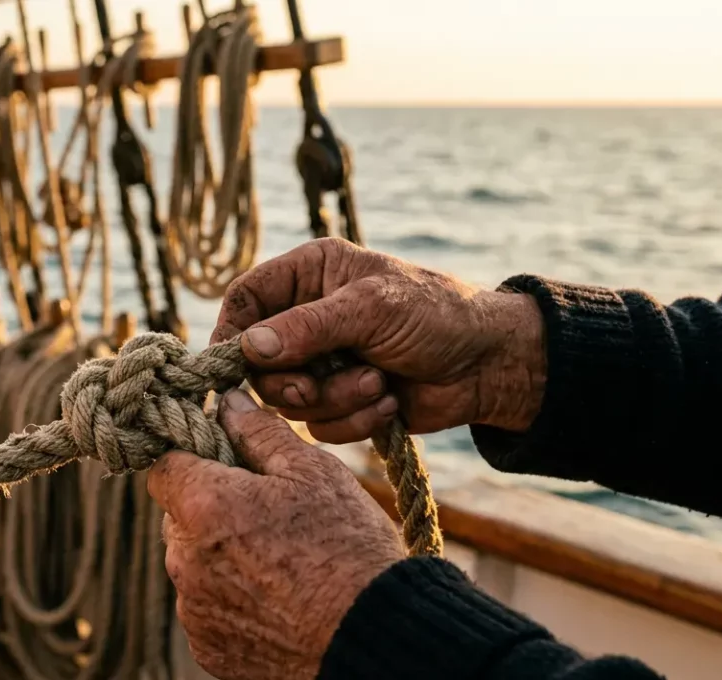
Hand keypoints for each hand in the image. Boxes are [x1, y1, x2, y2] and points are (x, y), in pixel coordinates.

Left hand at [148, 389, 403, 679]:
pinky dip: (232, 600)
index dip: (193, 457)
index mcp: (202, 505)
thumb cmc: (348, 547)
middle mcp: (184, 560)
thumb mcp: (313, 472)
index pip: (165, 465)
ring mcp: (193, 610)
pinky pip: (207, 609)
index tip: (225, 461)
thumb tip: (227, 403)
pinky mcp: (208, 649)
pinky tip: (276, 599)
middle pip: (179, 517)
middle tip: (266, 512)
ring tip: (279, 562)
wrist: (373, 639)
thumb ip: (259, 432)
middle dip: (210, 508)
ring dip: (220, 556)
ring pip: (193, 564)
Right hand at [212, 237, 545, 442]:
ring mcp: (322, 363)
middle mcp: (307, 317)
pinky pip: (318, 425)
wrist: (490, 366)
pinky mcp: (340, 402)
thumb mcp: (371, 309)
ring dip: (333, 399)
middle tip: (316, 384)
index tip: (232, 363)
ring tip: (377, 383)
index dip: (231, 332)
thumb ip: (308, 327)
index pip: (244, 299)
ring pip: (287, 399)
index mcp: (309, 275)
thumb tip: (248, 348)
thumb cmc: (437, 315)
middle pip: (256, 361)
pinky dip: (354, 420)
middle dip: (291, 380)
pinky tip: (389, 402)